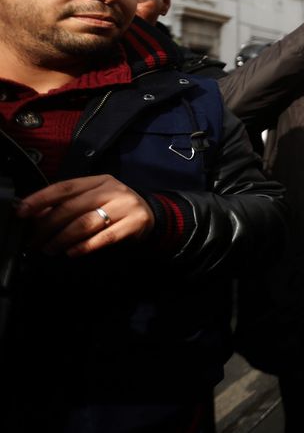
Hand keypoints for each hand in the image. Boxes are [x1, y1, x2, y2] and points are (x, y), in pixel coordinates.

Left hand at [17, 175, 154, 255]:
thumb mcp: (95, 199)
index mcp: (99, 181)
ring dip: (63, 238)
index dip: (41, 199)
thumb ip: (70, 204)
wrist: (153, 215)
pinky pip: (106, 236)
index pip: (65, 187)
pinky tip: (73, 252)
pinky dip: (86, 246)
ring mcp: (126, 205)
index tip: (22, 211)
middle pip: (73, 207)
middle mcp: (113, 189)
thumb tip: (37, 215)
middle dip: (48, 225)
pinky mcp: (135, 223)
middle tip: (35, 239)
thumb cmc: (116, 208)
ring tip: (50, 248)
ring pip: (86, 222)